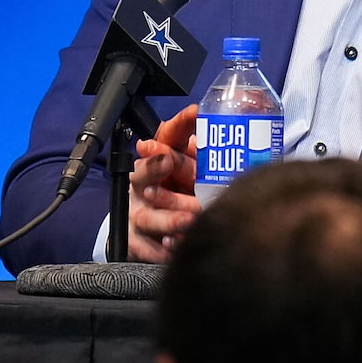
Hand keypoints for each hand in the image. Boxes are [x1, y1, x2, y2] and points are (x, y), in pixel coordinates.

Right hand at [127, 104, 201, 263]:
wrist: (142, 235)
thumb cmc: (171, 197)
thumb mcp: (186, 173)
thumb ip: (202, 156)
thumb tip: (226, 135)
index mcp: (156, 165)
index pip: (165, 139)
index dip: (179, 125)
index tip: (194, 113)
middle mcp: (142, 187)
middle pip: (143, 173)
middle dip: (155, 165)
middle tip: (170, 160)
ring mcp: (137, 215)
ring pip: (149, 215)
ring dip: (169, 216)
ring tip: (190, 217)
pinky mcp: (135, 243)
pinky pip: (147, 247)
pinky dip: (162, 248)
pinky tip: (176, 246)